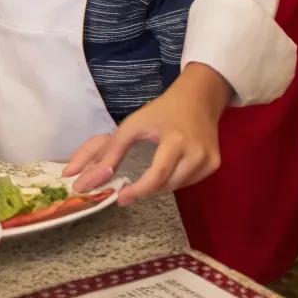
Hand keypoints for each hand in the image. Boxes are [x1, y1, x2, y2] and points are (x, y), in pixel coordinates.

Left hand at [65, 65, 231, 203]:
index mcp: (174, 139)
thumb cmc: (161, 112)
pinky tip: (169, 168)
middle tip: (128, 191)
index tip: (120, 199)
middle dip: (144, 190)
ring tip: (148, 174)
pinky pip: (189, 182)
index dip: (138, 190)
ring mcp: (208, 159)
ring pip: (177, 186)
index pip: (157, 175)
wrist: (198, 99)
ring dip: (158, 186)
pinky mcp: (215, 164)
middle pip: (167, 184)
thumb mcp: (132, 125)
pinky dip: (174, 181)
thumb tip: (82, 179)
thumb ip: (109, 152)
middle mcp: (196, 151)